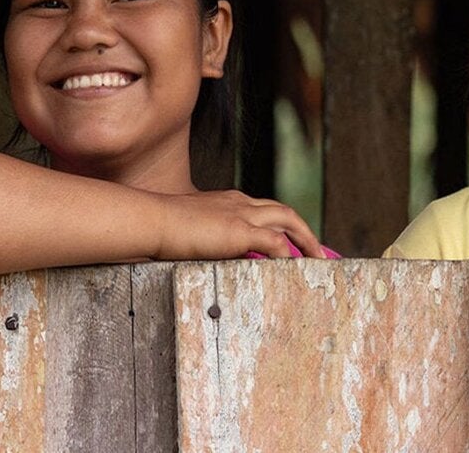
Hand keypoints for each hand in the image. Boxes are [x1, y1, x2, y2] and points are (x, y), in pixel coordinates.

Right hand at [155, 190, 323, 259]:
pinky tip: (296, 267)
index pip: (264, 209)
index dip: (281, 224)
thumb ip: (204, 239)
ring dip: (306, 239)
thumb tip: (207, 254)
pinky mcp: (239, 231)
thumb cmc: (159, 228)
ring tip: (318, 260)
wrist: (150, 221)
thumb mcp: (189, 230)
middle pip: (283, 211)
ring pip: (288, 219)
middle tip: (317, 251)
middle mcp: (239, 203)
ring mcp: (241, 215)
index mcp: (227, 201)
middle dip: (303, 231)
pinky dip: (289, 254)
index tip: (290, 241)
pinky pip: (276, 242)